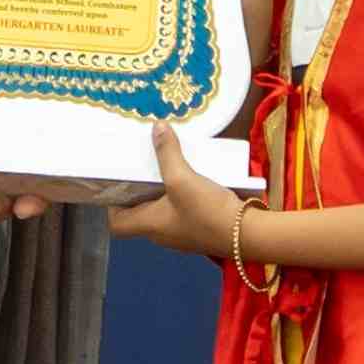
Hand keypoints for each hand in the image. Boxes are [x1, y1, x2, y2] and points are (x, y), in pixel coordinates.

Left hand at [104, 126, 241, 257]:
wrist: (250, 235)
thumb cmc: (207, 212)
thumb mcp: (183, 178)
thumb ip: (168, 153)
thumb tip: (157, 127)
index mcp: (150, 226)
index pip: (118, 224)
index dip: (113, 206)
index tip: (117, 184)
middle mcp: (163, 234)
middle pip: (141, 215)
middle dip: (139, 192)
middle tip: (141, 168)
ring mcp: (184, 235)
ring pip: (164, 212)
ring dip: (162, 193)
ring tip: (166, 169)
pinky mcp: (203, 230)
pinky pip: (184, 213)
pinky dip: (183, 197)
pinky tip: (192, 179)